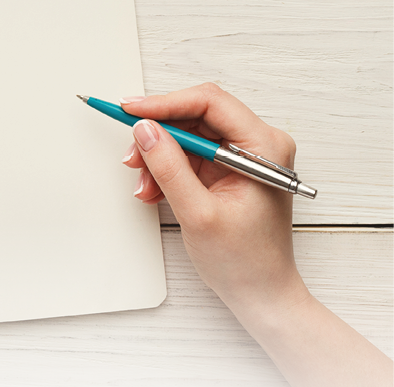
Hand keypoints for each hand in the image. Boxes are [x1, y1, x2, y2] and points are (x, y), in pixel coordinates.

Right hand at [121, 83, 308, 319]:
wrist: (261, 294)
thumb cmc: (246, 261)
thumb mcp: (198, 213)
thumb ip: (168, 167)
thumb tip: (145, 130)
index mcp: (264, 147)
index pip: (209, 102)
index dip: (165, 103)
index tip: (131, 111)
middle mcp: (258, 145)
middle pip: (195, 115)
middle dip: (159, 135)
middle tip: (131, 150)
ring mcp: (243, 156)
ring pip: (187, 135)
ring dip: (159, 156)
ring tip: (144, 183)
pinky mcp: (228, 169)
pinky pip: (189, 154)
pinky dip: (167, 168)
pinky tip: (154, 189)